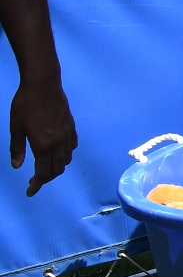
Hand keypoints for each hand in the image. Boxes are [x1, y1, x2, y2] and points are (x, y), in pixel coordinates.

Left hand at [11, 73, 75, 197]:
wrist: (43, 84)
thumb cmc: (25, 105)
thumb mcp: (15, 127)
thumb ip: (17, 148)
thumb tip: (17, 166)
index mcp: (43, 146)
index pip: (42, 173)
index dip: (37, 185)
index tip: (30, 192)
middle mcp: (58, 143)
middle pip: (57, 169)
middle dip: (46, 179)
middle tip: (34, 181)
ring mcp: (67, 134)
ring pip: (66, 159)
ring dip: (56, 167)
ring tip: (45, 167)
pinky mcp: (71, 126)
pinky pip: (72, 146)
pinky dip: (66, 154)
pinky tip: (57, 151)